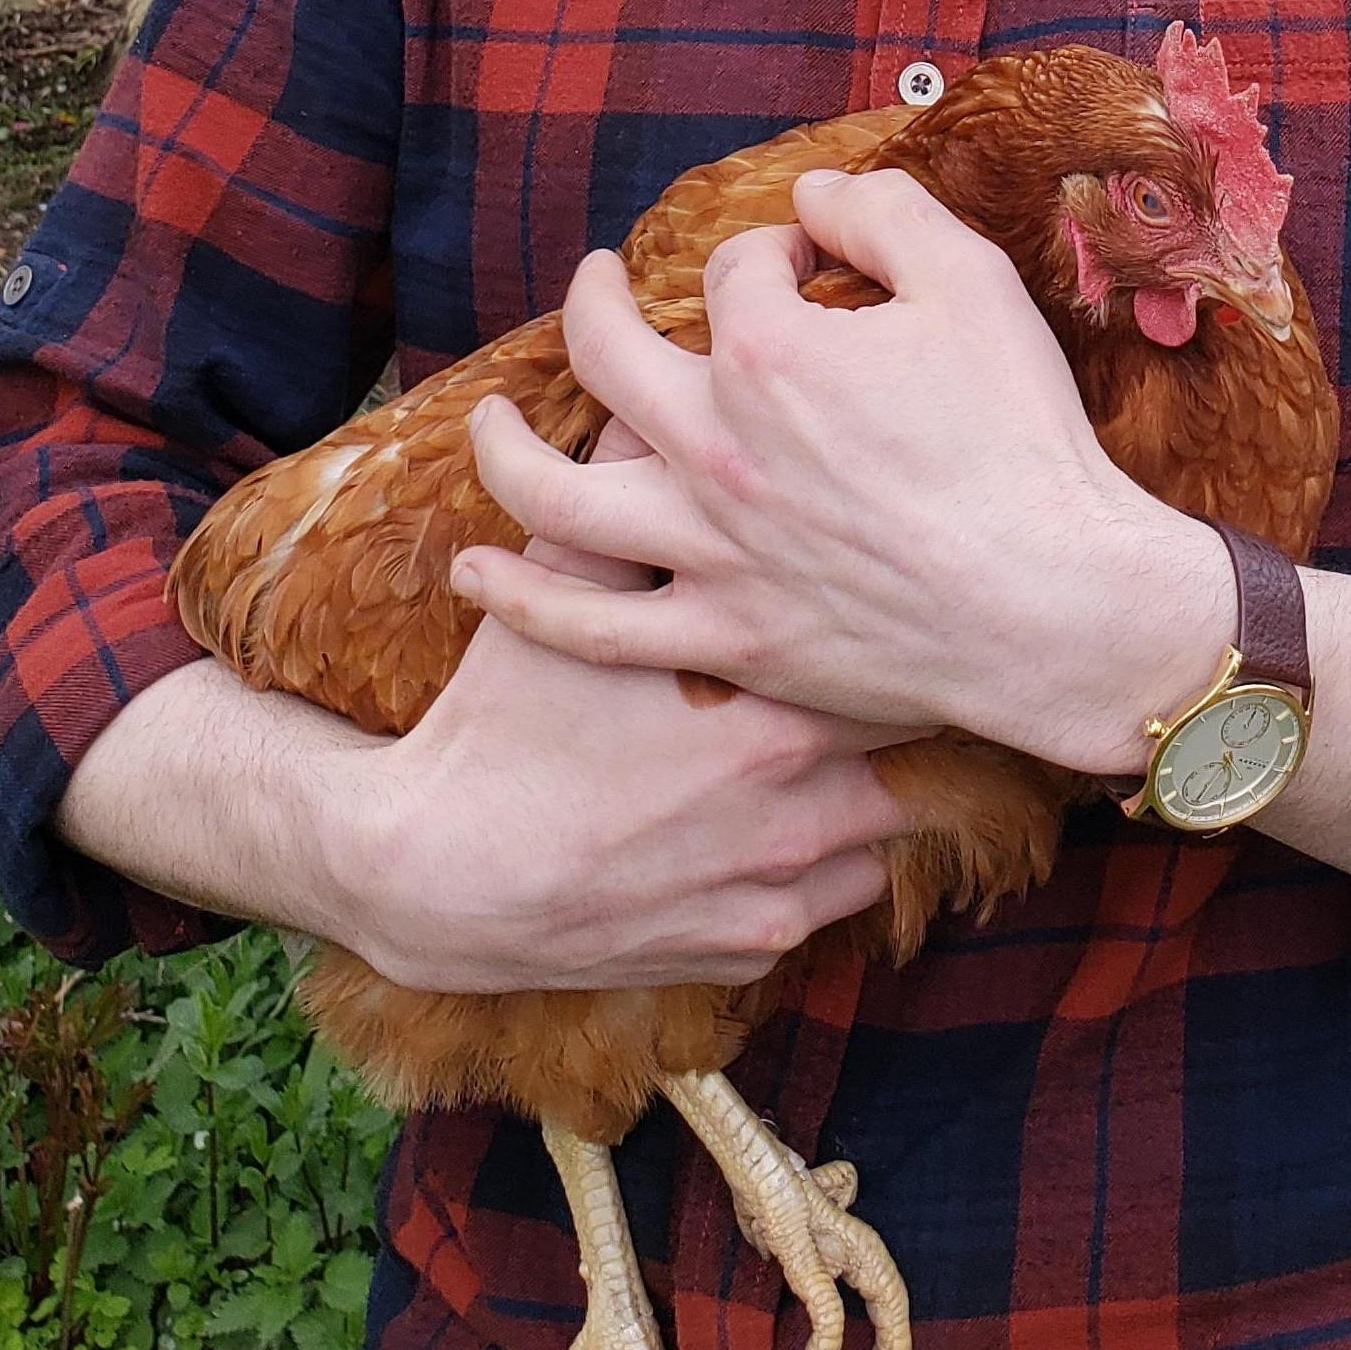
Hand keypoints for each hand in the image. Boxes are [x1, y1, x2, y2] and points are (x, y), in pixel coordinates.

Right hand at [351, 413, 910, 994]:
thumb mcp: (559, 593)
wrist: (439, 876)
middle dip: (900, 702)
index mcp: (770, 708)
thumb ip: (626, 493)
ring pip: (887, 830)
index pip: (895, 653)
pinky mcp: (751, 948)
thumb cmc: (502, 724)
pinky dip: (824, 866)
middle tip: (884, 663)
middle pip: (911, 743)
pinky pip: (835, 899)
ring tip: (836, 749)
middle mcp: (797, 806)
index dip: (896, 618)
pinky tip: (784, 826)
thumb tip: (659, 401)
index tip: (898, 593)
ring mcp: (778, 888)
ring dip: (869, 789)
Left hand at [451, 165, 1229, 773]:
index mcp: (769, 352)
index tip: (806, 264)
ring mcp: (706, 549)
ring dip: (506, 450)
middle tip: (596, 284)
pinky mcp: (721, 637)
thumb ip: (887, 211)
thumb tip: (818, 190)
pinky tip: (480, 572)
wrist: (1057, 604)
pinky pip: (590, 622)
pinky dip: (521, 597)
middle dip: (595, 302)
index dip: (773, 253)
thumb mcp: (975, 284)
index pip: (738, 271)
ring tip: (489, 427)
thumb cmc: (1024, 444)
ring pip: (557, 496)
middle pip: (607, 355)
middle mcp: (714, 445)